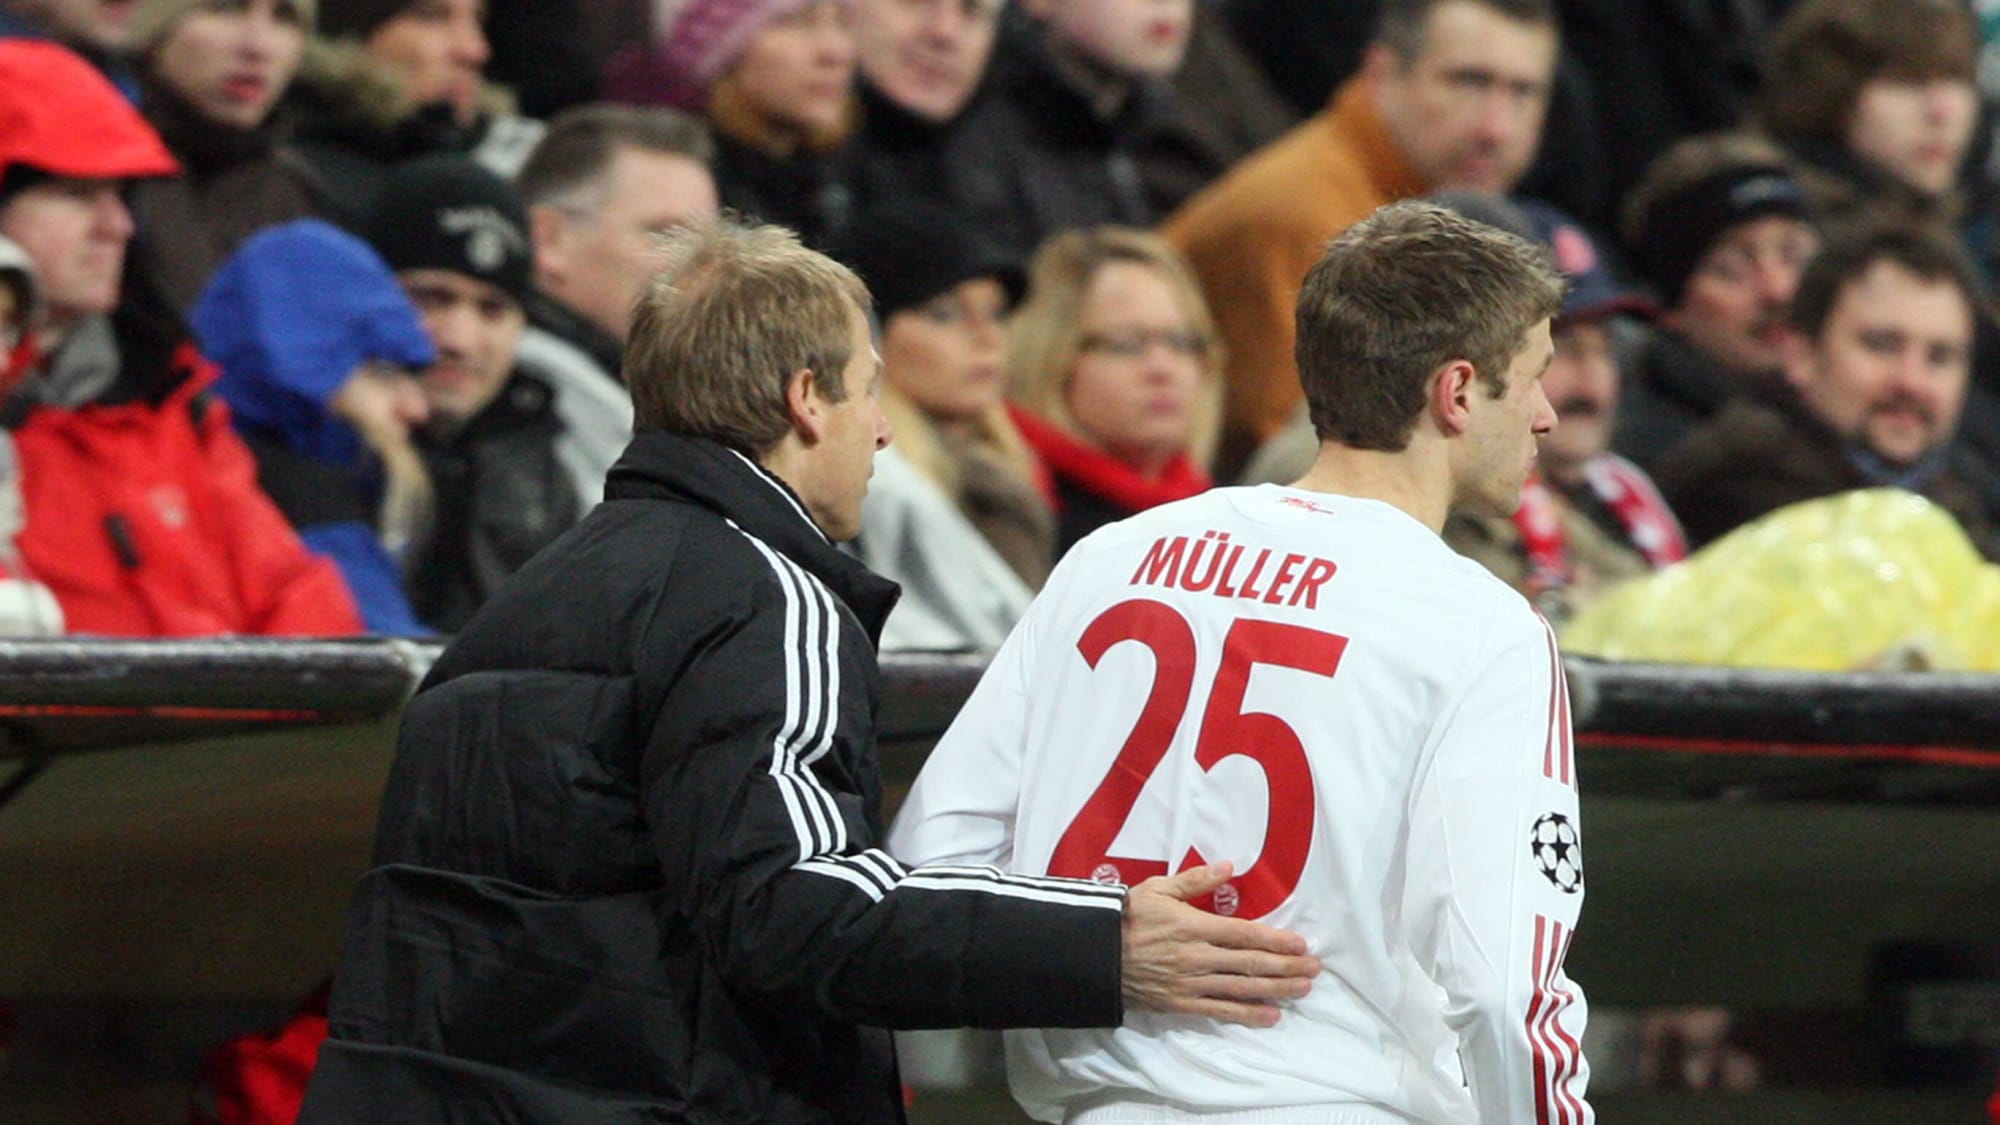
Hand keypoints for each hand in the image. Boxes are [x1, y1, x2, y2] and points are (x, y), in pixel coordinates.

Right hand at [1120, 862, 1319, 1026]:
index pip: (1245, 934)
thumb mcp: (1158, 888)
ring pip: (1241, 988)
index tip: (1301, 945)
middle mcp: (1198, 956)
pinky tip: (1270, 1016)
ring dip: (1276, 990)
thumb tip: (1228, 867)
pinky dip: (1247, 1014)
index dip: (1276, 940)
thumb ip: (1196, 880)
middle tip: (1315, 970)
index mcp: (1195, 925)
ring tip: (1303, 990)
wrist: (1095, 953)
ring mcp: (1190, 983)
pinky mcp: (1180, 1004)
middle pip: (1251, 963)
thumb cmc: (1128, 916)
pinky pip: (1219, 1011)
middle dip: (1287, 967)